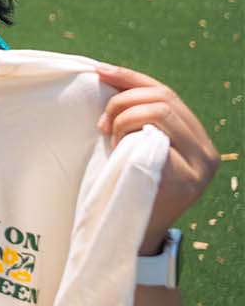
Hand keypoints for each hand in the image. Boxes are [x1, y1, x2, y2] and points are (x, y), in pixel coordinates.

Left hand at [96, 63, 220, 253]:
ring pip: (158, 113)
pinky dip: (129, 137)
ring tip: (112, 140)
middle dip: (122, 102)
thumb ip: (140, 121)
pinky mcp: (184, 181)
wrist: (131, 234)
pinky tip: (118, 151)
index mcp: (198, 140)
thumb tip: (106, 77)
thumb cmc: (127, 187)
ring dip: (124, 120)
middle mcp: (207, 152)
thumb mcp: (138, 148)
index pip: (165, 93)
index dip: (130, 78)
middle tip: (101, 125)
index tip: (99, 70)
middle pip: (162, 99)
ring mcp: (199, 168)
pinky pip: (153, 140)